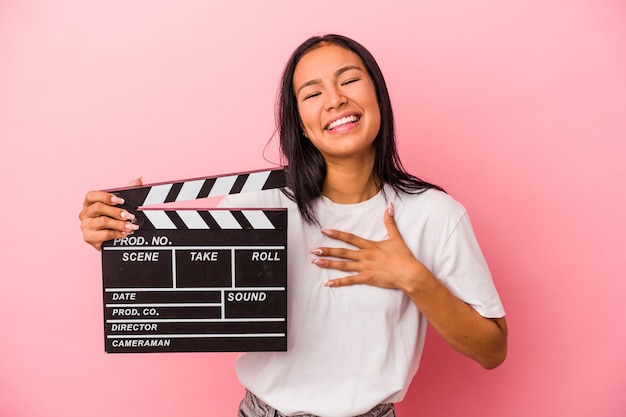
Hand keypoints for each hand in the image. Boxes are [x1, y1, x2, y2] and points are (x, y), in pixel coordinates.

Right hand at [78, 177, 142, 250]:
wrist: (107, 239)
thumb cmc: (111, 218)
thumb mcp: (118, 204)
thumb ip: (127, 191)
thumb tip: (140, 180)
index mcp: (89, 203)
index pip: (92, 196)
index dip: (106, 196)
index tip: (121, 201)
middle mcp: (85, 213)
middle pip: (99, 208)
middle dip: (117, 211)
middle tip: (130, 216)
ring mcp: (86, 226)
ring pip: (103, 222)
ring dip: (120, 224)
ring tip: (131, 226)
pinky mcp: (89, 238)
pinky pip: (104, 235)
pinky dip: (117, 234)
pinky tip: (125, 233)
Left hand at [310, 202, 427, 290]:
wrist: (409, 273)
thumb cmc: (404, 256)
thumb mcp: (396, 237)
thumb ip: (390, 222)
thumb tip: (389, 206)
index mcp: (370, 246)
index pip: (350, 238)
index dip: (337, 234)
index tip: (325, 231)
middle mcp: (364, 256)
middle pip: (342, 252)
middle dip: (327, 250)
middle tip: (313, 250)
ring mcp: (365, 268)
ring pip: (343, 265)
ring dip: (328, 264)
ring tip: (316, 262)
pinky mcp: (367, 278)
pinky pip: (350, 280)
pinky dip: (339, 282)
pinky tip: (328, 283)